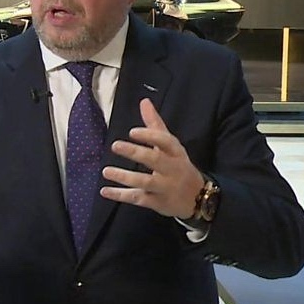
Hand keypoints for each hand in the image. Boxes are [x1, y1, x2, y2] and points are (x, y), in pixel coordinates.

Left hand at [100, 98, 203, 218]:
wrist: (200, 198)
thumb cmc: (179, 166)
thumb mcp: (171, 146)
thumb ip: (155, 125)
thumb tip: (144, 101)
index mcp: (175, 153)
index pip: (165, 141)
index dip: (149, 136)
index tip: (132, 132)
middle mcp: (172, 169)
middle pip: (155, 160)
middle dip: (135, 153)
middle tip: (115, 145)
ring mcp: (165, 187)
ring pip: (144, 182)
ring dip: (124, 177)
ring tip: (106, 171)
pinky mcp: (157, 202)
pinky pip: (138, 198)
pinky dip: (120, 195)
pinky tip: (104, 191)